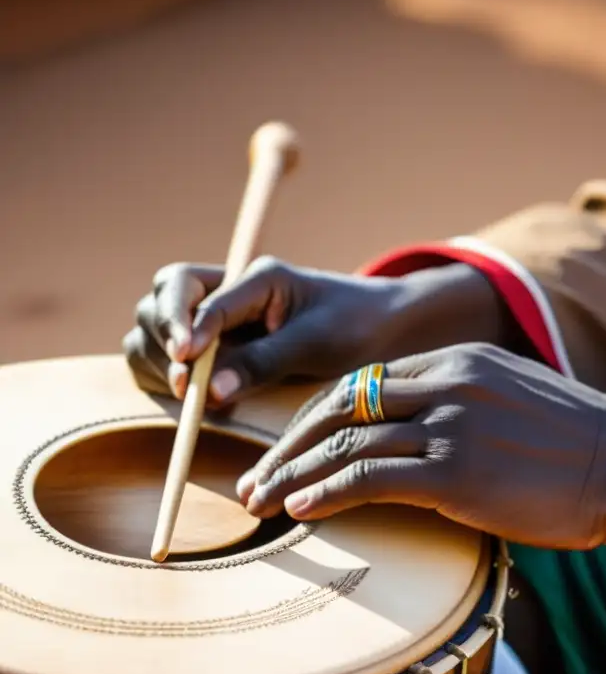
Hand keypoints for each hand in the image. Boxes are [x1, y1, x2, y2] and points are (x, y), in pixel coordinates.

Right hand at [122, 257, 507, 406]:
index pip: (197, 293)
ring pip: (152, 324)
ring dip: (154, 355)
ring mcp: (218, 318)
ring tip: (181, 390)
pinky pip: (165, 352)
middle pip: (161, 298)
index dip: (184, 327)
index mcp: (256, 277)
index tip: (184, 363)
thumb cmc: (357, 325)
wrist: (386, 329)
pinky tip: (182, 395)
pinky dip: (160, 371)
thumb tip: (206, 391)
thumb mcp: (316, 343)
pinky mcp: (216, 347)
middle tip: (182, 381)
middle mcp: (229, 291)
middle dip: (161, 336)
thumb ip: (262, 362)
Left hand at [238, 343, 605, 552]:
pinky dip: (328, 492)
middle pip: (340, 404)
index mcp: (457, 361)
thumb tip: (412, 439)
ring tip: (260, 500)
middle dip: (287, 441)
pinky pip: (372, 477)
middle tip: (255, 474)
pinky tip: (301, 509)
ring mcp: (452, 425)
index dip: (314, 415)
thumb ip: (458, 404)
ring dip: (294, 473)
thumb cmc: (574, 442)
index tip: (288, 445)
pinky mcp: (458, 472)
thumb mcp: (511, 398)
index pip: (362, 380)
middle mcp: (447, 383)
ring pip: (347, 442)